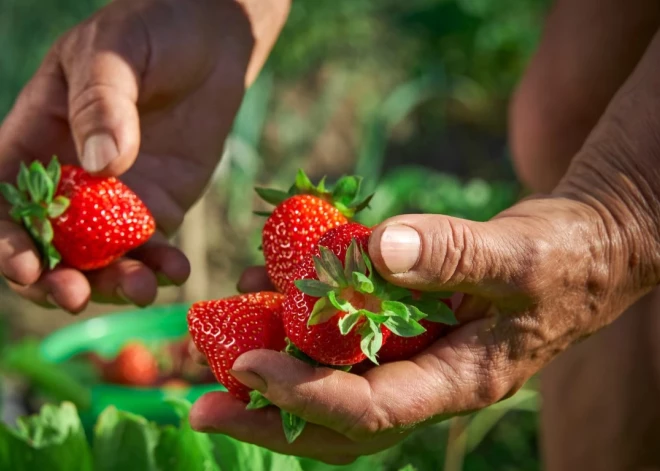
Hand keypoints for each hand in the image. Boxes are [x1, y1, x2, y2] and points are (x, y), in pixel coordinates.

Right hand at [0, 0, 287, 312]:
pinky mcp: (159, 205)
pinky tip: (176, 272)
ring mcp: (116, 199)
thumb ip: (102, 104)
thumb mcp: (113, 53)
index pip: (5, 201)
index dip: (8, 241)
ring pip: (102, 258)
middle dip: (58, 279)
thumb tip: (102, 166)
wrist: (208, 41)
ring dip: (114, 283)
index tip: (28, 270)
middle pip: (50, 244)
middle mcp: (70, 180)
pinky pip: (154, 247)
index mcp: (35, 141)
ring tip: (142, 290)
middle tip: (78, 298)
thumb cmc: (148, 32)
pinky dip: (161, 266)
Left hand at [189, 191, 657, 463]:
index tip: (246, 368)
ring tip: (218, 343)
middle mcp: (428, 381)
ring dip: (275, 369)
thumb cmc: (561, 259)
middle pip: (338, 424)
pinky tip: (265, 286)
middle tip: (201, 405)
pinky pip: (345, 338)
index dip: (306, 397)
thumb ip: (453, 255)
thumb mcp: (519, 255)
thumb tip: (378, 252)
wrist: (580, 253)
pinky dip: (302, 322)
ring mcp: (413, 357)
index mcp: (458, 380)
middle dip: (270, 418)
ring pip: (334, 384)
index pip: (372, 412)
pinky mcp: (402, 328)